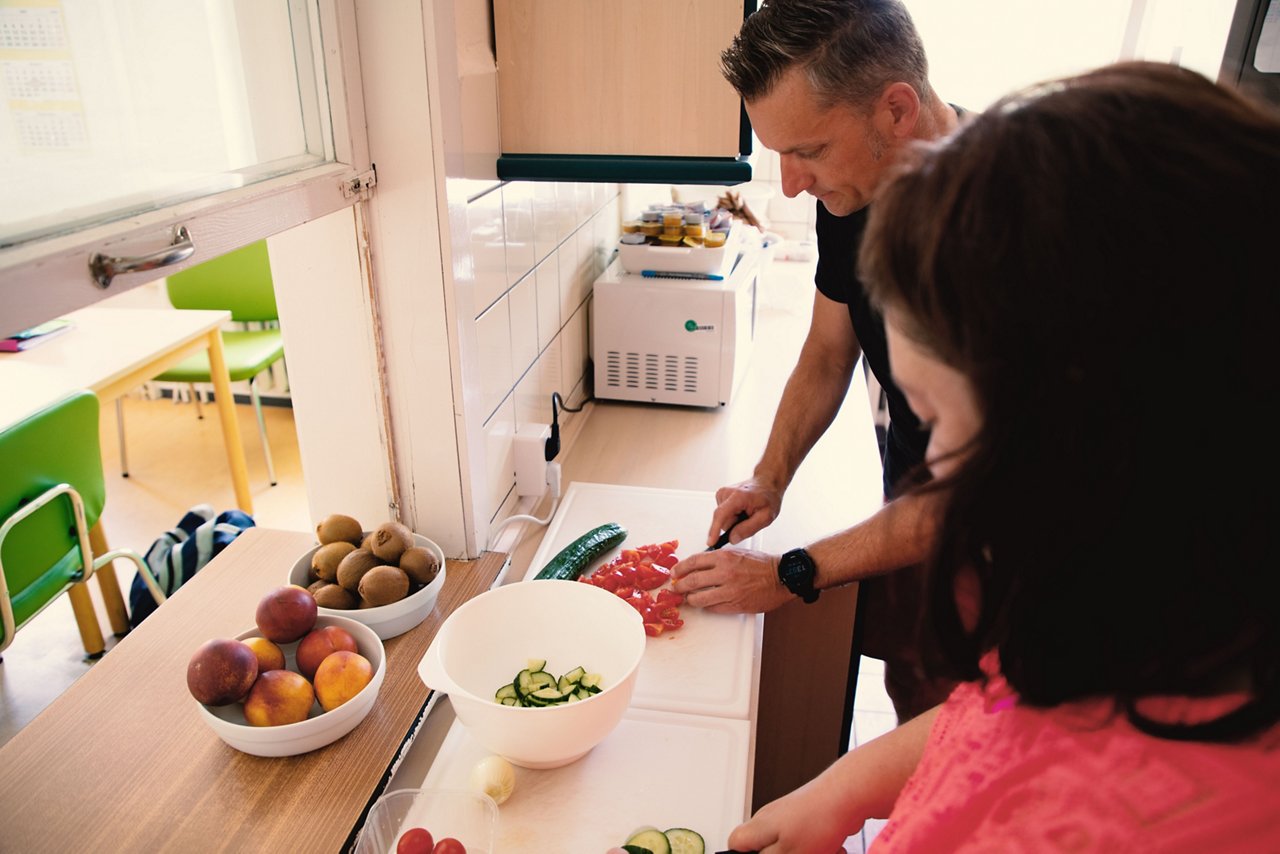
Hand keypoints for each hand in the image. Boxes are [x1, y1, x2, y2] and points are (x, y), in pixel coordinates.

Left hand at [670, 547, 791, 613]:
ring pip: (699, 598)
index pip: (693, 562)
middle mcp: (724, 573)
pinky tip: (705, 604)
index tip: (675, 572)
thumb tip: (699, 565)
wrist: (780, 578)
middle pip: (692, 581)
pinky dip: (706, 606)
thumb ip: (718, 558)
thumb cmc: (761, 564)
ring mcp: (729, 591)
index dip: (680, 568)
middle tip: (676, 587)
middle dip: (680, 586)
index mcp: (724, 557)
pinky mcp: (734, 605)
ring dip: (691, 599)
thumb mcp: (737, 552)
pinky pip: (713, 608)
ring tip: (689, 598)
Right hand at [707, 478, 784, 546]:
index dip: (714, 530)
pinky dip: (733, 515)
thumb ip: (748, 529)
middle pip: (723, 521)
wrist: (766, 483)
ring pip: (723, 519)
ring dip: (735, 520)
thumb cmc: (768, 497)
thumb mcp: (766, 517)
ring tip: (746, 512)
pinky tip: (741, 509)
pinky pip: (723, 514)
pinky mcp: (721, 496)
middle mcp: (727, 492)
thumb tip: (732, 538)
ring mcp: (722, 493)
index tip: (711, 542)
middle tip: (749, 518)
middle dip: (734, 525)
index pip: (721, 515)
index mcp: (738, 496)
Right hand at [727, 775, 858, 853]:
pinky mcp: (809, 816)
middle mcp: (770, 818)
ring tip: (822, 852)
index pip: (735, 843)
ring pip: (792, 846)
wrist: (848, 794)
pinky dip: (820, 847)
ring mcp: (790, 815)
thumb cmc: (818, 820)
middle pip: (767, 848)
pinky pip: (810, 840)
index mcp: (758, 827)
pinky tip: (833, 847)